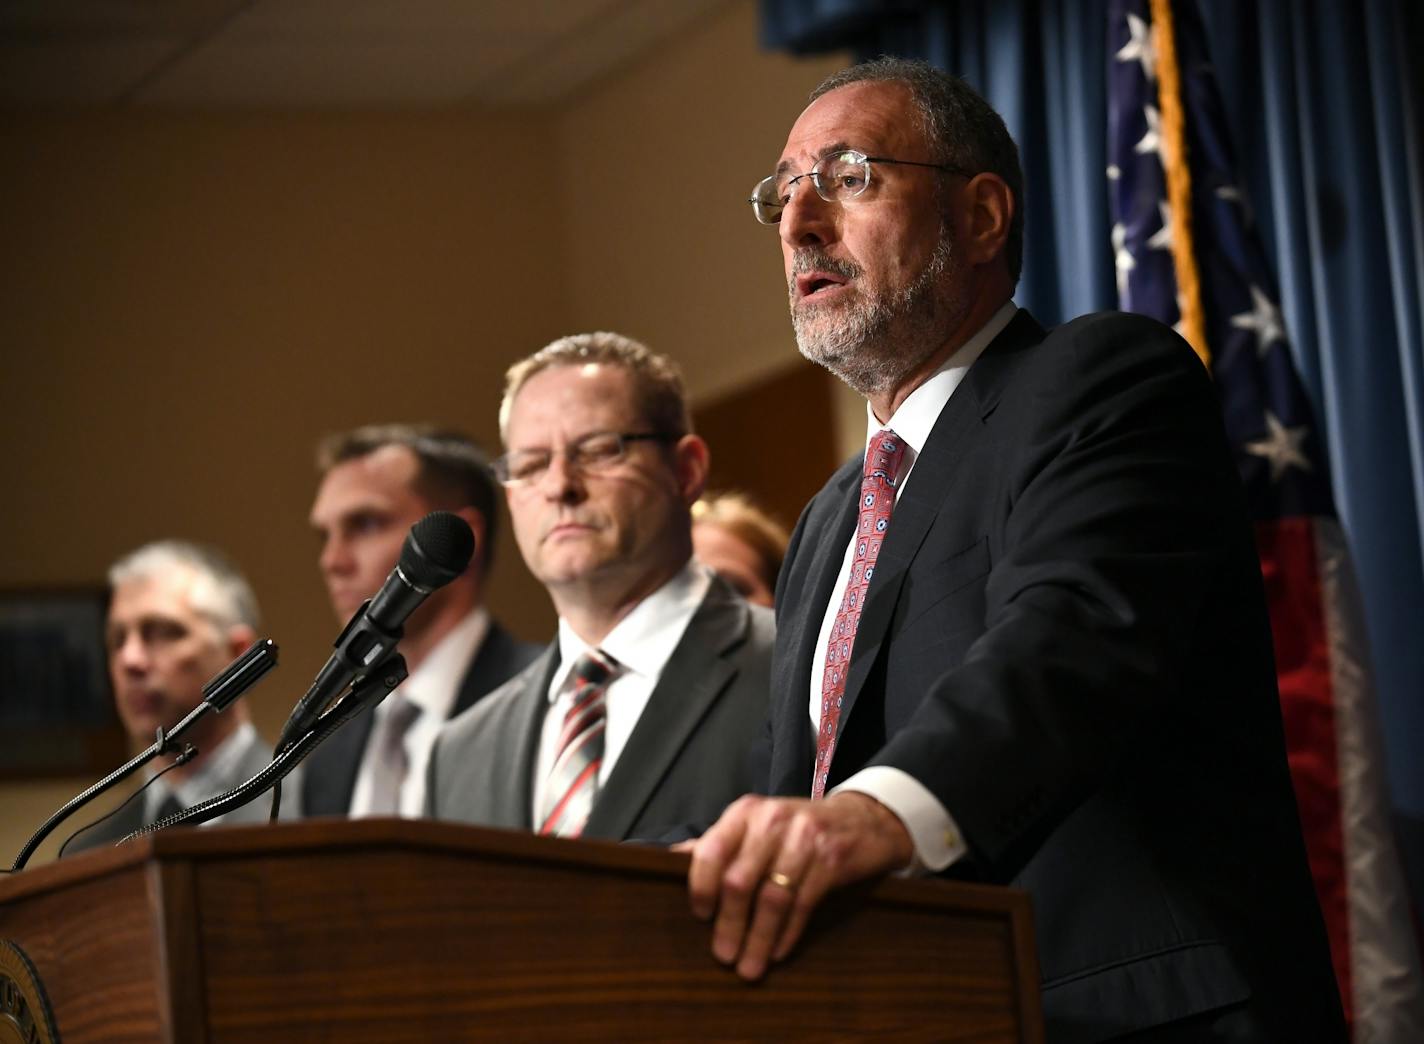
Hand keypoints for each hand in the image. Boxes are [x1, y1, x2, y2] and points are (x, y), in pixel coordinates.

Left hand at [685, 791, 913, 979]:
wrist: (862, 819)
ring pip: (772, 897)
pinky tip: (777, 953)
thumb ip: (721, 843)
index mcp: (745, 813)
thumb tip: (671, 861)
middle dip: (729, 924)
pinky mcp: (832, 858)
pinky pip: (803, 904)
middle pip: (740, 880)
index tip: (699, 917)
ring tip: (748, 968)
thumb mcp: (757, 826)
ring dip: (758, 938)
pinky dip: (788, 933)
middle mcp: (772, 820)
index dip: (701, 887)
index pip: (711, 850)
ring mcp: (805, 837)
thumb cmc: (797, 829)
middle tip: (723, 957)